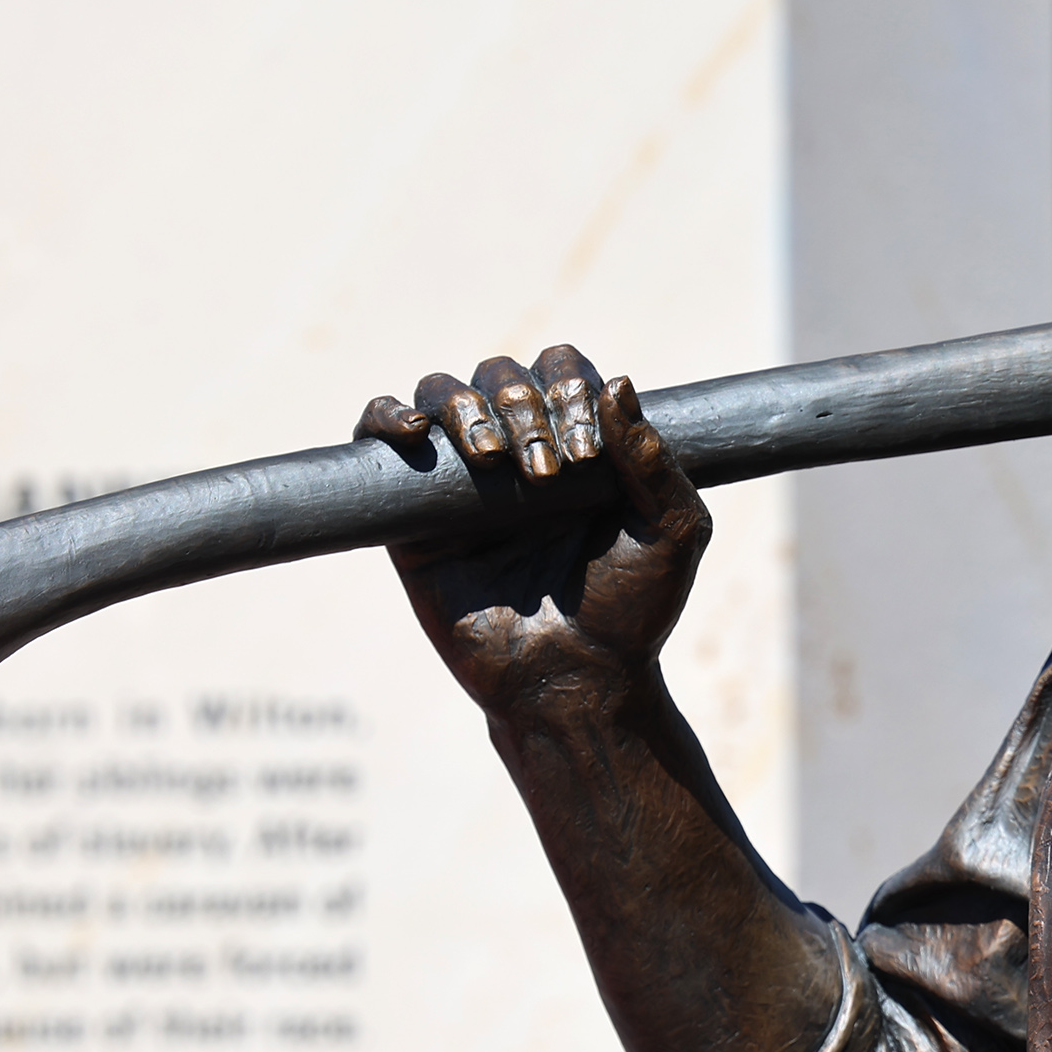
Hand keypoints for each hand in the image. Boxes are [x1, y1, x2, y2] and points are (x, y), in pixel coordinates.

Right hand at [354, 347, 707, 715]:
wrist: (574, 680)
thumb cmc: (631, 611)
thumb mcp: (672, 531)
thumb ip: (653, 459)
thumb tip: (620, 382)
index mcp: (581, 443)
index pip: (562, 372)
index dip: (569, 390)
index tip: (587, 455)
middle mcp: (520, 450)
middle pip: (502, 377)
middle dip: (524, 409)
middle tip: (548, 476)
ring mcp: (463, 479)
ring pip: (441, 393)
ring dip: (465, 408)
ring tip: (491, 459)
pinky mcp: (413, 515)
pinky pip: (378, 437)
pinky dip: (386, 416)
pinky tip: (414, 433)